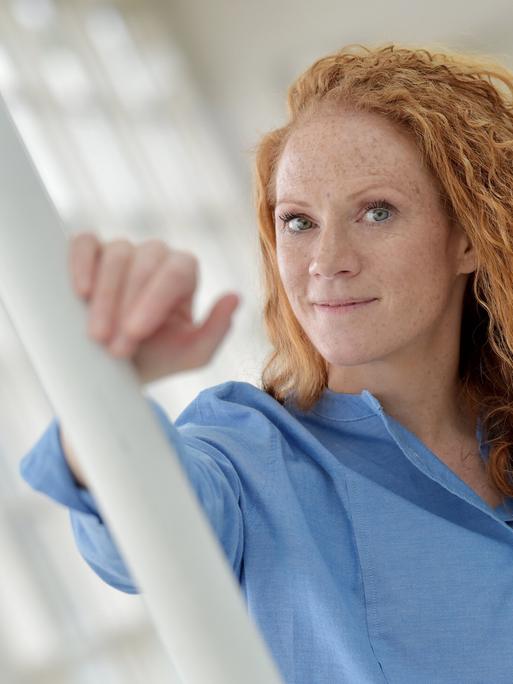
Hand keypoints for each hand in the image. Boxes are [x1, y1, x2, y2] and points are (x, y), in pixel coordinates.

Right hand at [68, 232, 240, 383]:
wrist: (118, 366)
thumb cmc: (159, 357)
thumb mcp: (192, 354)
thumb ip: (217, 330)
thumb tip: (234, 297)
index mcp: (184, 273)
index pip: (177, 272)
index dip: (155, 300)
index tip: (135, 333)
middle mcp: (156, 256)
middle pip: (146, 262)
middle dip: (127, 306)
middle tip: (115, 346)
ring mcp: (123, 250)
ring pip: (117, 255)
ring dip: (105, 297)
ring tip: (97, 335)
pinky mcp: (91, 250)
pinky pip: (86, 243)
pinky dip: (82, 263)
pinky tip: (81, 292)